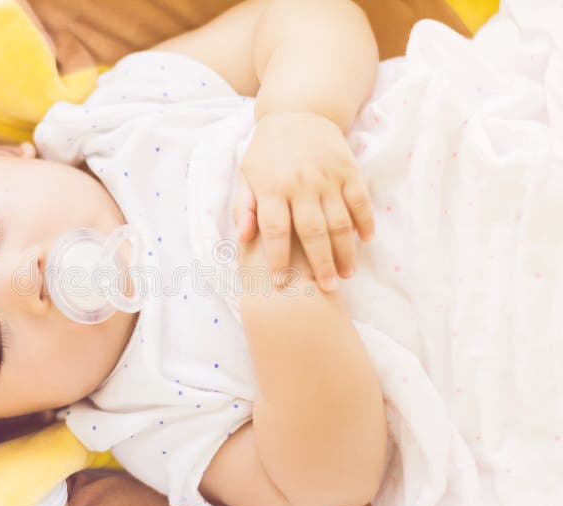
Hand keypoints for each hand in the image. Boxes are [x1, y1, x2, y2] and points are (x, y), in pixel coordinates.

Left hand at [234, 112, 374, 291]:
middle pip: (312, 232)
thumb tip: (243, 238)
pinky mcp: (349, 169)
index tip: (280, 284)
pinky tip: (366, 240)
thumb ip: (242, 207)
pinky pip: (360, 200)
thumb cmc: (267, 152)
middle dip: (320, 264)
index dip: (277, 260)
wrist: (298, 111)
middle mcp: (301, 184)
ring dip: (346, 251)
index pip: (276, 231)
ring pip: (340, 221)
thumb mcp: (246, 175)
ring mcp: (328, 177)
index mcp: (272, 188)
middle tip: (326, 290)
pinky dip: (365, 221)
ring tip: (347, 275)